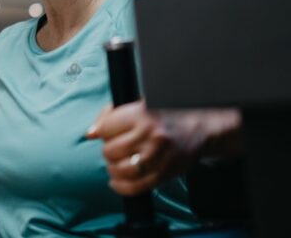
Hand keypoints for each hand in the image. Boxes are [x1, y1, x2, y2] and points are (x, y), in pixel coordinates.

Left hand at [87, 101, 206, 195]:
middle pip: (111, 151)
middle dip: (108, 150)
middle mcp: (150, 136)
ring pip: (121, 170)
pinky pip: (135, 187)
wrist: (199, 127)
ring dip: (113, 169)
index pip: (106, 128)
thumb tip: (90, 133)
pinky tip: (118, 181)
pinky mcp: (164, 174)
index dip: (104, 131)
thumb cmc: (164, 113)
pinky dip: (121, 187)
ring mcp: (158, 157)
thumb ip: (109, 115)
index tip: (110, 132)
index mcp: (142, 115)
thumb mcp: (137, 103)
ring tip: (117, 163)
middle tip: (116, 147)